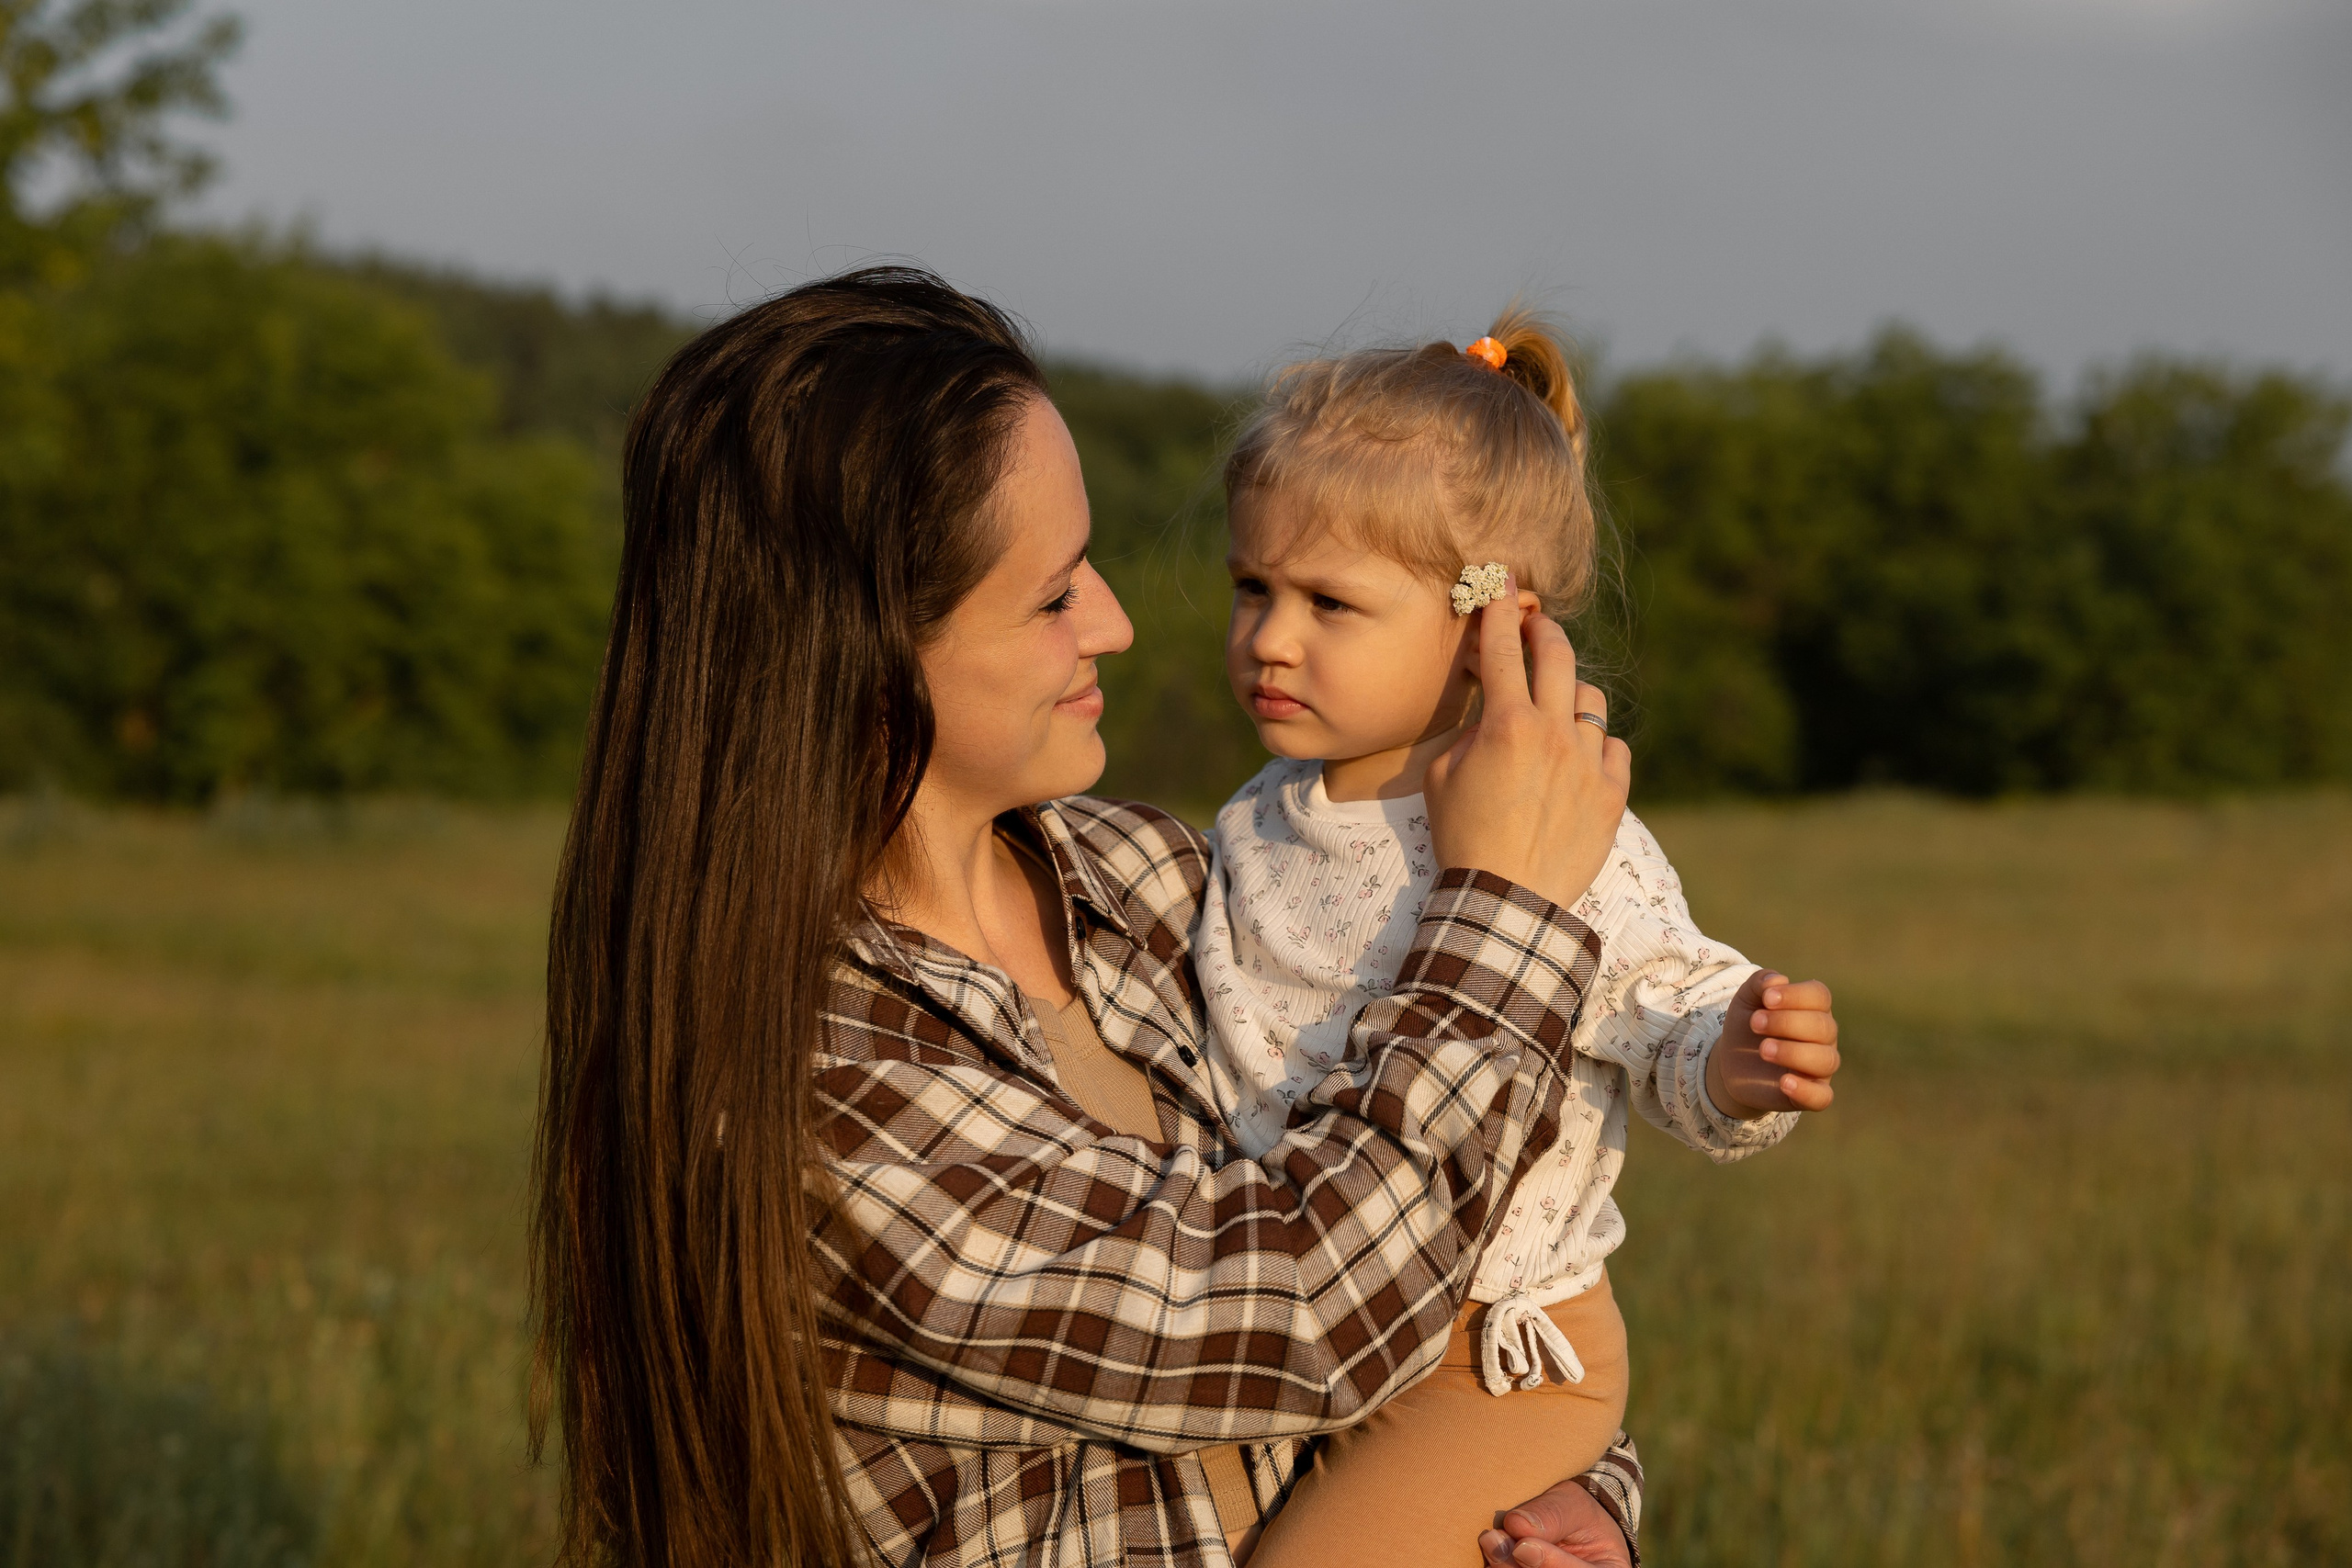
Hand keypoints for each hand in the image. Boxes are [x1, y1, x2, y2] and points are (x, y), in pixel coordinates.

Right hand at [1424, 585, 1631, 912]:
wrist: (1506, 898)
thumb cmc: (1461, 837)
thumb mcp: (1441, 777)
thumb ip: (1469, 733)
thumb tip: (1493, 712)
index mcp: (1505, 725)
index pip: (1501, 649)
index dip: (1498, 610)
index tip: (1500, 584)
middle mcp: (1552, 733)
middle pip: (1557, 655)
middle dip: (1543, 631)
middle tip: (1534, 627)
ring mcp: (1588, 762)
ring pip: (1591, 700)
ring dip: (1569, 695)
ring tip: (1554, 712)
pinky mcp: (1612, 793)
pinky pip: (1614, 749)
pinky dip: (1596, 748)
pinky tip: (1577, 763)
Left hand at [1476, 1477, 1632, 1567]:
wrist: (1569, 1524)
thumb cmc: (1578, 1513)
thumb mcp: (1573, 1504)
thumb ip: (1551, 1514)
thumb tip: (1516, 1524)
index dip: (1550, 1563)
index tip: (1523, 1546)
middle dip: (1518, 1567)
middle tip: (1493, 1541)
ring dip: (1504, 1567)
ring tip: (1490, 1543)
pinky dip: (1499, 1567)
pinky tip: (1490, 1555)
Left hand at [1709, 970, 1840, 1114]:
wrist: (1733, 1062)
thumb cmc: (1748, 1025)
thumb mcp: (1746, 1000)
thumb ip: (1759, 983)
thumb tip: (1778, 980)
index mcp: (1813, 1008)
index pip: (1820, 996)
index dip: (1796, 995)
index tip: (1767, 999)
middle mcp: (1824, 1037)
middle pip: (1822, 1026)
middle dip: (1786, 1023)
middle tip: (1755, 1024)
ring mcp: (1820, 1067)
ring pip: (1825, 1060)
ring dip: (1793, 1052)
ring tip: (1763, 1050)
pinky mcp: (1812, 1094)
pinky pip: (1823, 1097)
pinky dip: (1807, 1091)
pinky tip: (1784, 1082)